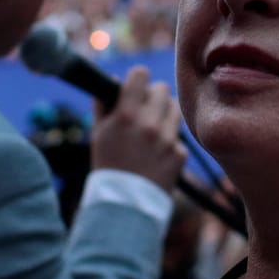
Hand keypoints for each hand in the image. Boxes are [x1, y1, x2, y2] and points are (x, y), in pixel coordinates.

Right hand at [89, 66, 185, 191]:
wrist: (124, 204)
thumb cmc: (108, 165)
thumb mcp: (99, 133)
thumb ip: (104, 104)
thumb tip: (114, 81)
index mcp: (126, 114)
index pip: (141, 74)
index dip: (137, 79)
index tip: (135, 87)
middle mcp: (149, 124)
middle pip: (162, 89)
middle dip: (153, 96)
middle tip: (145, 109)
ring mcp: (167, 139)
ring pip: (174, 110)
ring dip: (165, 115)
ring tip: (153, 130)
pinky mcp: (179, 154)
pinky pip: (178, 137)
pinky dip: (170, 142)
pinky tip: (157, 154)